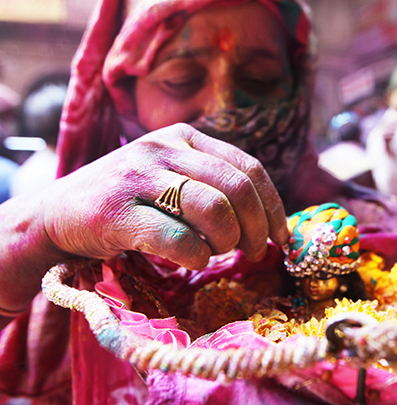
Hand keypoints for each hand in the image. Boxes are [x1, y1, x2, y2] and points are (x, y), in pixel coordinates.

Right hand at [42, 123, 288, 268]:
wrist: (58, 213)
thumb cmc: (129, 201)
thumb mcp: (173, 179)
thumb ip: (214, 187)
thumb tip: (269, 222)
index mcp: (185, 136)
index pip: (248, 167)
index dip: (273, 206)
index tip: (281, 236)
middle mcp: (163, 147)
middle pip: (237, 188)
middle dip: (257, 228)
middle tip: (255, 252)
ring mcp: (138, 176)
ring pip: (213, 210)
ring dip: (227, 242)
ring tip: (218, 252)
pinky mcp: (118, 211)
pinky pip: (178, 238)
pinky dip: (197, 256)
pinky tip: (193, 260)